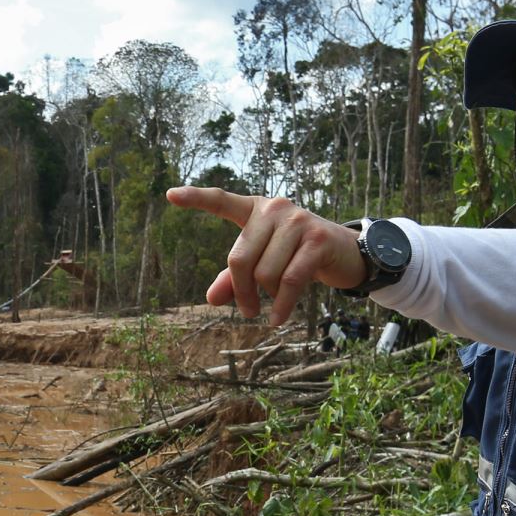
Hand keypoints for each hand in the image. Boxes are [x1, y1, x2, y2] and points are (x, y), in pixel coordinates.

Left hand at [163, 187, 367, 325]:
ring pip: (265, 274)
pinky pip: (289, 282)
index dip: (195, 198)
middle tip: (248, 311)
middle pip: (240, 260)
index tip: (170, 195)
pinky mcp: (316, 240)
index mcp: (254, 210)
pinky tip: (278, 320)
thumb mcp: (264, 263)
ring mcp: (297, 221)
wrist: (346, 252)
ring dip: (267, 298)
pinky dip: (282, 306)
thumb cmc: (296, 256)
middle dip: (242, 292)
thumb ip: (234, 278)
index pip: (221, 201)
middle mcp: (274, 209)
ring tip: (273, 307)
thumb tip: (211, 299)